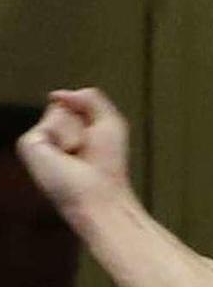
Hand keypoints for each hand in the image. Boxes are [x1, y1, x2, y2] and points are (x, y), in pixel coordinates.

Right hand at [16, 88, 131, 212]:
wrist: (99, 192)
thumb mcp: (109, 121)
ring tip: (76, 153)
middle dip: (85, 121)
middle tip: (87, 148)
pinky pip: (53, 121)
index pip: (73, 101)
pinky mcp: (28, 144)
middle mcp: (50, 135)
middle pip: (67, 102)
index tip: (97, 139)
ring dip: (77, 131)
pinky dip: (68, 136)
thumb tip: (57, 94)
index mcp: (67, 131)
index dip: (91, 114)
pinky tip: (65, 155)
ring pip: (60, 110)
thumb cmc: (108, 166)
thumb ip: (90, 98)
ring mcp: (38, 140)